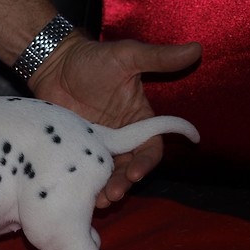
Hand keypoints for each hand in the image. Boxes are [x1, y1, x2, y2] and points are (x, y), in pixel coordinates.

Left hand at [28, 33, 201, 206]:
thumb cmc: (93, 58)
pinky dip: (82, 182)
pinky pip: (82, 169)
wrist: (53, 64)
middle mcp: (121, 137)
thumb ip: (158, 58)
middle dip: (123, 183)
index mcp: (139, 120)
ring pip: (106, 173)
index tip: (135, 173)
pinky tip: (76, 192)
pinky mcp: (75, 149)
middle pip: (128, 167)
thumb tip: (196, 49)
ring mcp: (96, 145)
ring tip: (98, 200)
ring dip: (104, 189)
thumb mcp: (127, 55)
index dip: (145, 163)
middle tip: (112, 194)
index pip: (150, 148)